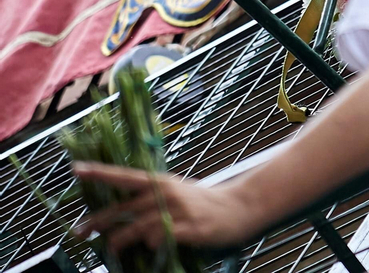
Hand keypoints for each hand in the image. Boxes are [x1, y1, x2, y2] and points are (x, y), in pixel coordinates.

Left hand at [73, 162, 263, 253]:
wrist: (241, 207)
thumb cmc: (203, 203)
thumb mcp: (175, 195)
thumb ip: (148, 204)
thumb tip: (116, 221)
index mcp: (161, 182)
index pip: (125, 176)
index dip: (100, 172)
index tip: (76, 169)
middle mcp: (166, 194)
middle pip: (123, 208)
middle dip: (98, 222)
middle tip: (79, 233)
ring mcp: (178, 211)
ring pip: (137, 227)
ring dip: (120, 241)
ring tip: (112, 251)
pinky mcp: (190, 228)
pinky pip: (160, 239)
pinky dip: (151, 245)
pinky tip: (152, 248)